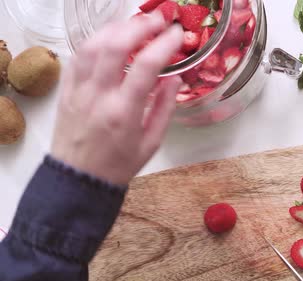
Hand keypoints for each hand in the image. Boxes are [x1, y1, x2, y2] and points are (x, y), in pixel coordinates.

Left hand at [51, 14, 182, 184]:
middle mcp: (99, 96)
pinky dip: (95, 41)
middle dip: (140, 26)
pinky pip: (78, 56)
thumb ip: (165, 108)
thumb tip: (175, 77)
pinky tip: (110, 38)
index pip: (147, 66)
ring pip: (93, 45)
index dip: (165, 44)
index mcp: (124, 112)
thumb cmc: (119, 165)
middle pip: (116, 46)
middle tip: (159, 20)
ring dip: (116, 28)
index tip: (178, 35)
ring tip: (135, 24)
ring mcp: (78, 90)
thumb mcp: (152, 143)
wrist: (79, 179)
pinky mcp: (66, 89)